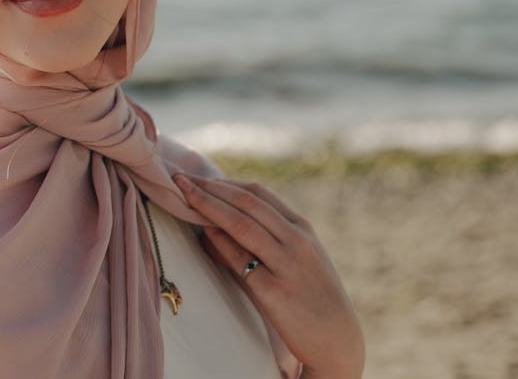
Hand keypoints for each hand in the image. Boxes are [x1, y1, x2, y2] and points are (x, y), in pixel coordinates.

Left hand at [173, 174, 363, 378]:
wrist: (337, 340)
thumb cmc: (310, 298)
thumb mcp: (293, 261)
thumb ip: (260, 242)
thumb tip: (211, 229)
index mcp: (302, 228)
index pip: (258, 193)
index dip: (224, 182)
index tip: (198, 177)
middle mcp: (296, 240)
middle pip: (246, 202)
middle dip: (209, 186)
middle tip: (179, 177)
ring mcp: (286, 264)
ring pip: (241, 224)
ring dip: (207, 204)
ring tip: (181, 194)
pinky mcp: (274, 291)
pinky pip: (240, 259)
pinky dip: (218, 241)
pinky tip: (200, 231)